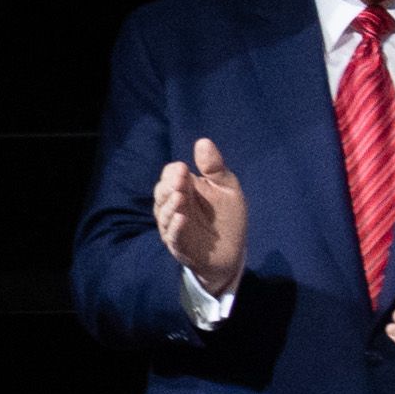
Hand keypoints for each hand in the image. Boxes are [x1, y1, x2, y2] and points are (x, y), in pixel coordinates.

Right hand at [151, 137, 245, 295]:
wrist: (232, 252)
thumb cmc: (228, 217)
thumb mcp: (227, 188)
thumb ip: (215, 168)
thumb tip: (202, 141)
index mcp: (185, 188)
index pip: (170, 174)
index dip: (173, 172)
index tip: (183, 169)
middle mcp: (174, 205)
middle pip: (162, 192)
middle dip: (168, 186)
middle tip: (179, 181)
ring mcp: (173, 225)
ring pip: (164, 213)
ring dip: (170, 205)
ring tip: (180, 197)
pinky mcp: (178, 245)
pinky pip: (172, 235)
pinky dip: (175, 226)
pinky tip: (181, 218)